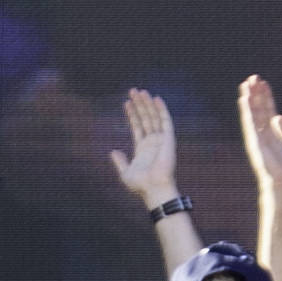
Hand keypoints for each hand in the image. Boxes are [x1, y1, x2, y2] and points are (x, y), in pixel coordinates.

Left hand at [110, 86, 178, 216]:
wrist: (154, 189)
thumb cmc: (141, 185)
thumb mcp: (125, 173)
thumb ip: (120, 161)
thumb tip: (113, 151)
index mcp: (143, 149)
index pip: (137, 127)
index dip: (132, 115)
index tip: (126, 103)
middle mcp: (153, 143)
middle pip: (145, 119)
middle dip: (140, 105)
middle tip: (133, 91)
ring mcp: (161, 140)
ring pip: (154, 117)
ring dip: (148, 104)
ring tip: (141, 91)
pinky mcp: (168, 140)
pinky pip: (166, 121)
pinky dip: (162, 110)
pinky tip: (156, 99)